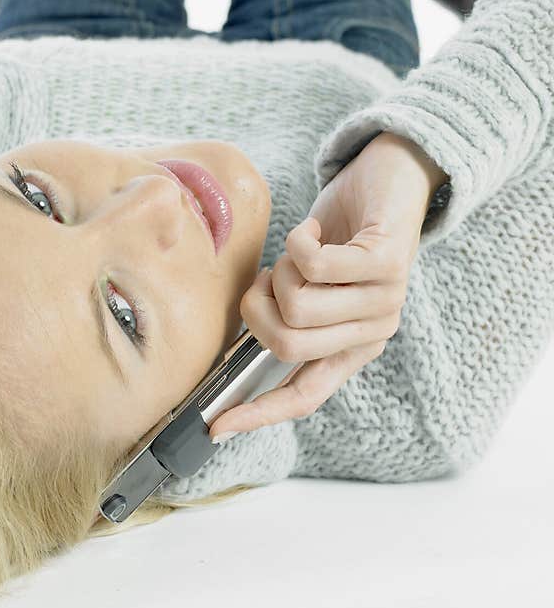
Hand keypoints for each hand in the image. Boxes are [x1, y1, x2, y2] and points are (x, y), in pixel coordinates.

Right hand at [208, 131, 447, 439]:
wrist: (393, 179)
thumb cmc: (341, 233)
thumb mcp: (311, 284)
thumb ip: (291, 315)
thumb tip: (248, 334)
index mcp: (352, 347)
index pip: (305, 396)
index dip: (258, 413)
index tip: (215, 427)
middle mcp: (373, 331)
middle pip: (287, 346)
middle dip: (257, 308)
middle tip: (267, 279)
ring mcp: (386, 300)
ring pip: (297, 305)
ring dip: (280, 270)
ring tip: (299, 250)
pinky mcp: (387, 263)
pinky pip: (313, 264)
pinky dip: (297, 240)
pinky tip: (312, 230)